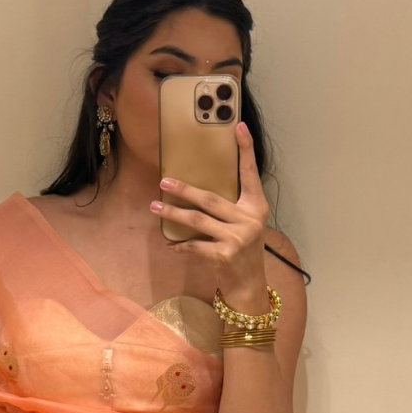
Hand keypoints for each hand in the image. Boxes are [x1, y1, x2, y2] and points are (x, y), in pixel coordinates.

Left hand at [149, 121, 270, 312]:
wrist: (250, 285)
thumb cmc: (243, 251)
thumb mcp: (245, 224)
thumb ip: (232, 206)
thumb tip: (200, 188)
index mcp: (256, 207)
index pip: (250, 174)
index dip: (245, 150)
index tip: (238, 127)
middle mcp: (249, 220)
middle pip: (210, 199)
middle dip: (184, 190)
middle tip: (164, 181)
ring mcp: (236, 238)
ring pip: (197, 221)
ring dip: (173, 214)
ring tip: (155, 206)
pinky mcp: (223, 256)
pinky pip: (195, 246)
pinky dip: (180, 247)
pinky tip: (169, 245)